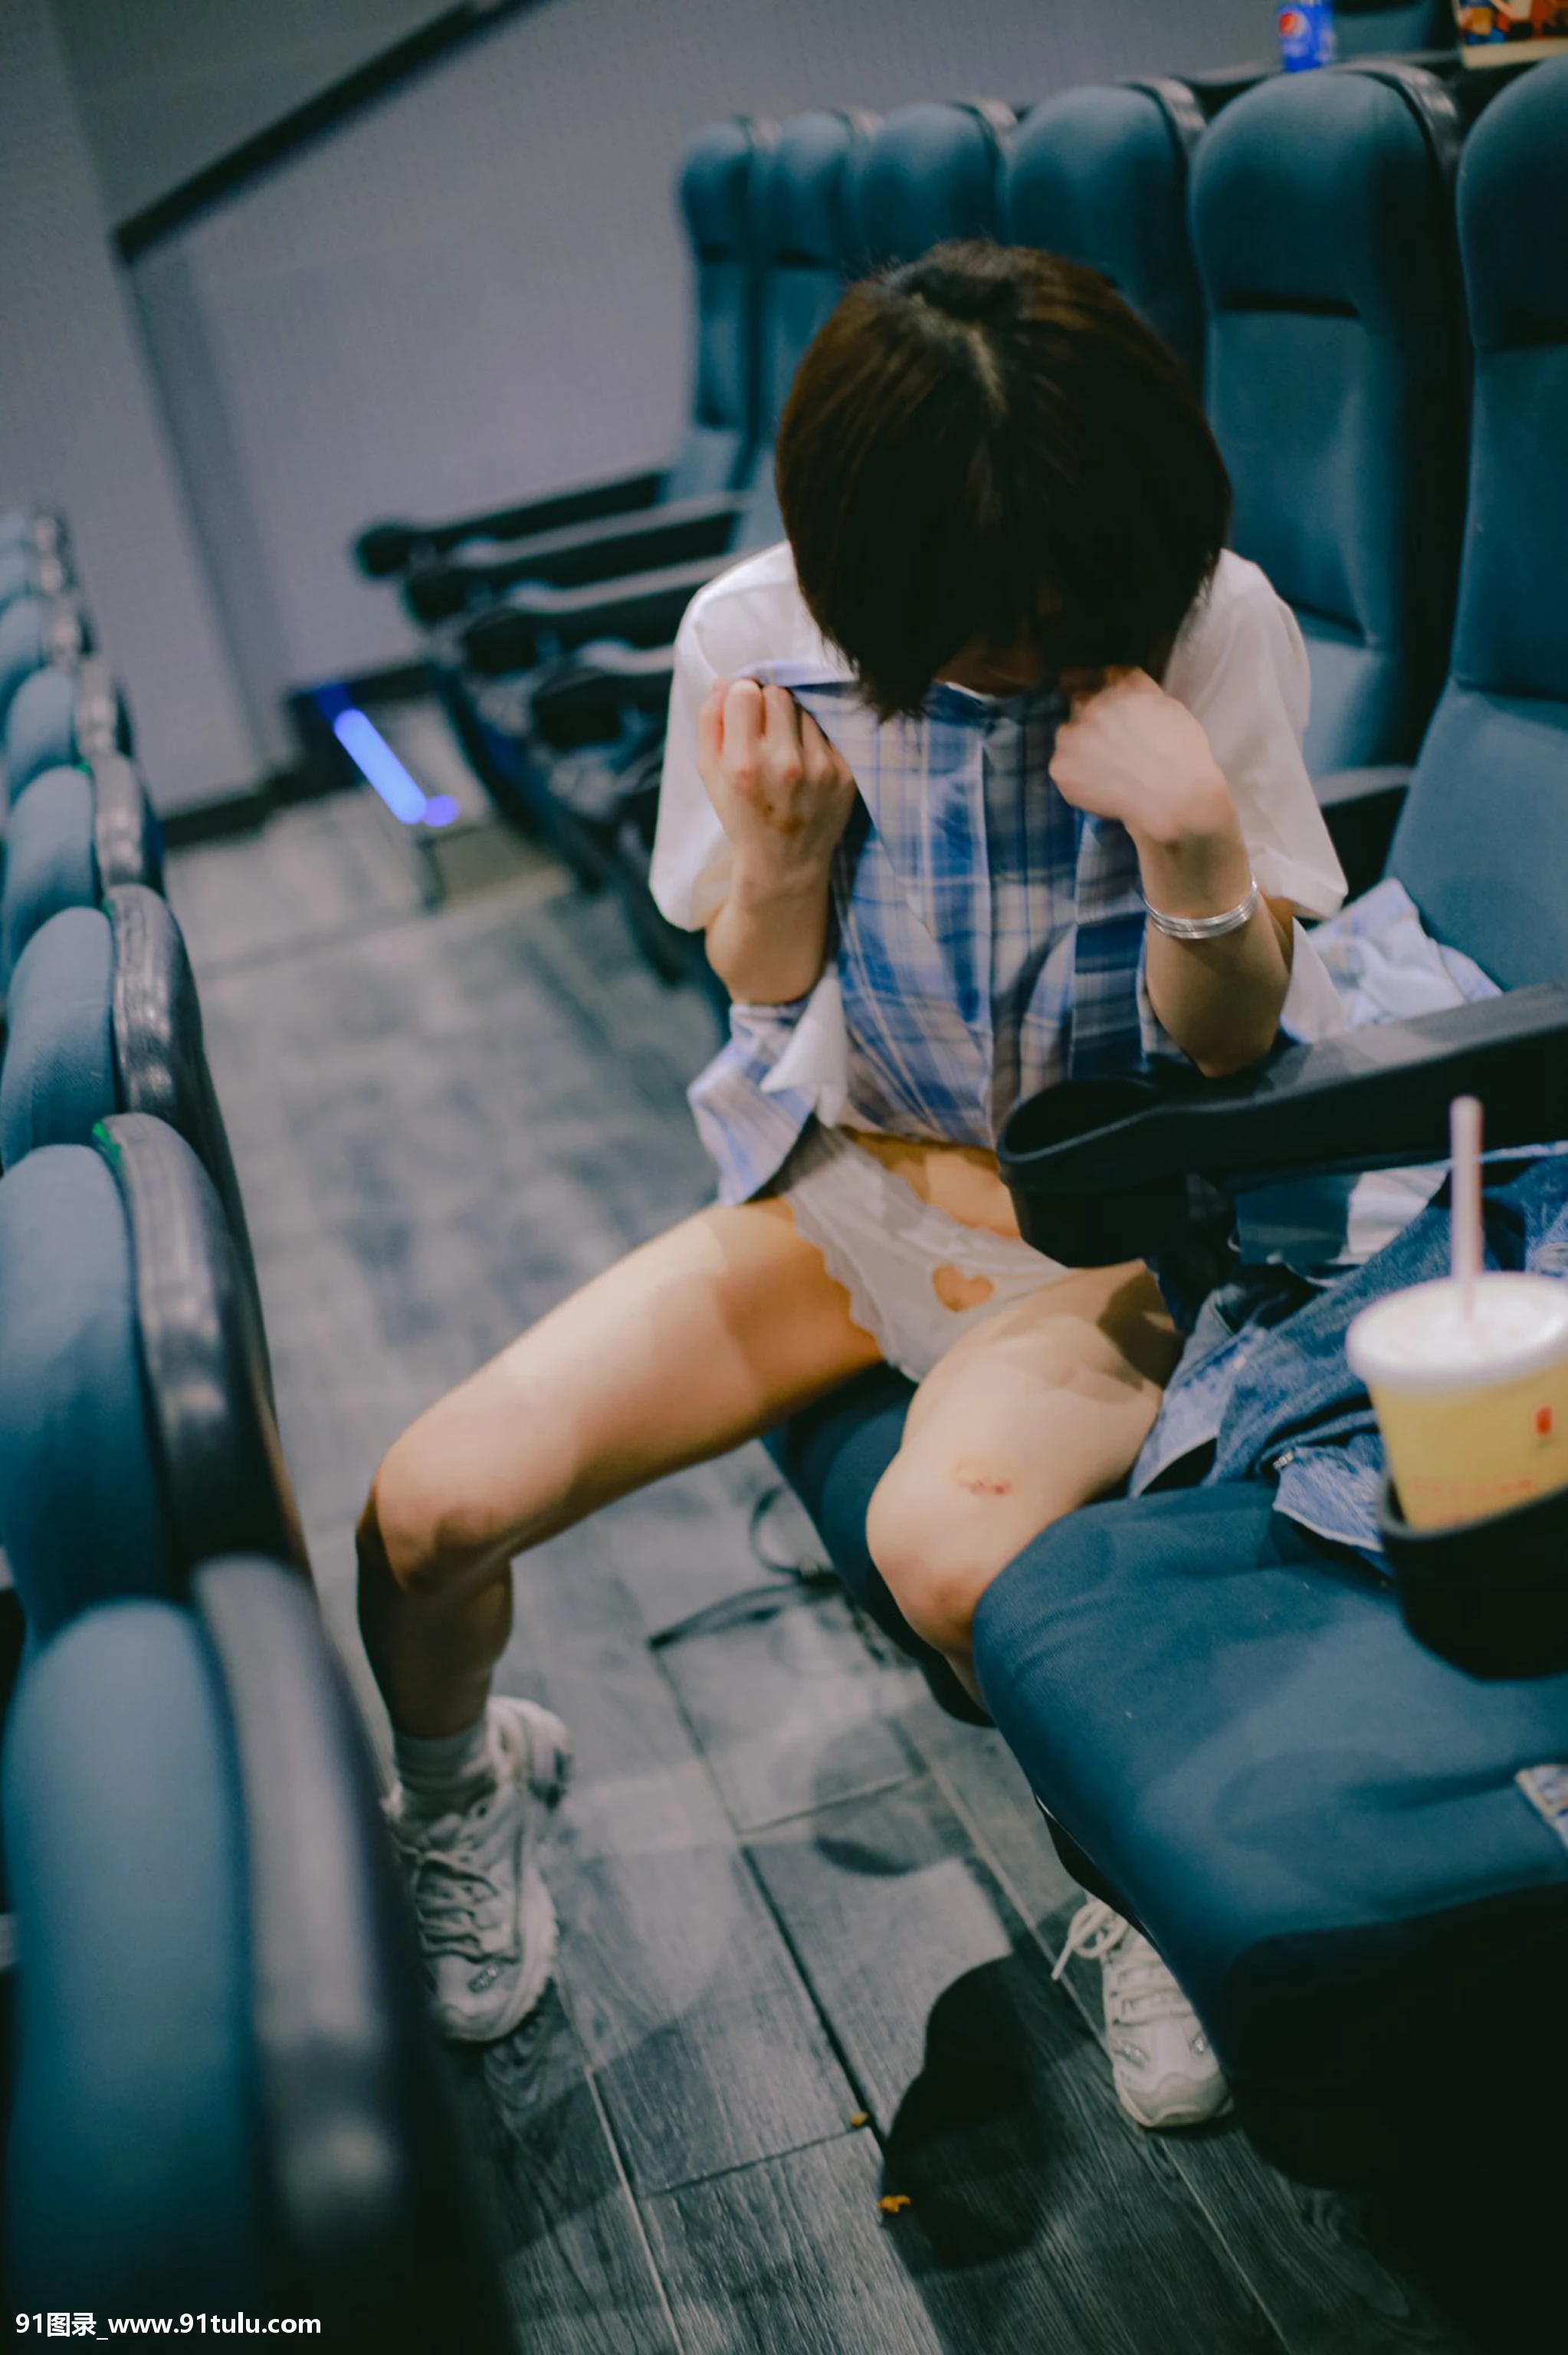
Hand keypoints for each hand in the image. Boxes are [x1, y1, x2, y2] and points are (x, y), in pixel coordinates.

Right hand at [698, 679, 856, 895]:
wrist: (784, 865)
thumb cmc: (742, 816)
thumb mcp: (710, 775)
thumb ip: (710, 724)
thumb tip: (725, 682)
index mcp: (743, 764)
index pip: (746, 692)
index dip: (742, 698)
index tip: (743, 713)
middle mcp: (784, 764)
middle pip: (778, 694)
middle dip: (768, 706)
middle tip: (765, 733)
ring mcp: (819, 769)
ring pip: (805, 710)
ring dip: (793, 723)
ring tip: (785, 754)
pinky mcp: (844, 774)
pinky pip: (827, 732)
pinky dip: (814, 742)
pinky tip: (805, 767)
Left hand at [1049, 668, 1233, 851]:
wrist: (1175, 799)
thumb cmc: (1183, 756)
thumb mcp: (1169, 708)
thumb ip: (1140, 691)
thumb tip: (1119, 682)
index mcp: (1122, 686)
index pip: (1105, 678)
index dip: (1107, 694)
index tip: (1111, 710)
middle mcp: (1092, 704)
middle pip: (1080, 703)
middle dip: (1092, 719)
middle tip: (1109, 744)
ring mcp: (1071, 735)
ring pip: (1067, 735)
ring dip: (1078, 745)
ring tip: (1103, 768)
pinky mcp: (1060, 767)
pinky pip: (1062, 766)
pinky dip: (1075, 774)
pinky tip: (1097, 785)